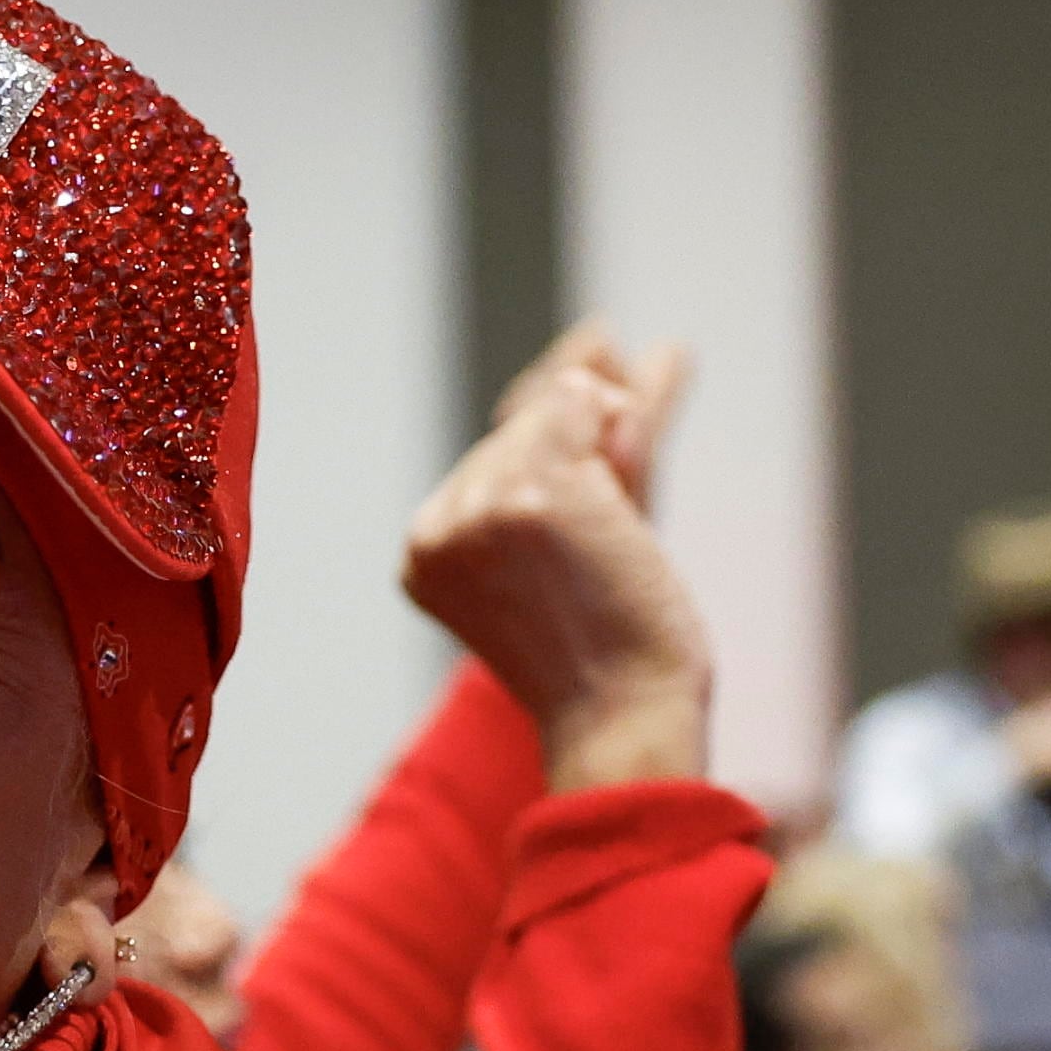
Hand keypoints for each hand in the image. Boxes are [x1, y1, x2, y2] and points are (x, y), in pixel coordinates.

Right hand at [407, 323, 712, 791]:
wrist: (627, 717)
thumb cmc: (611, 648)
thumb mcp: (583, 535)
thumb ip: (589, 438)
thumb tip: (608, 333)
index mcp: (424, 550)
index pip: (498, 456)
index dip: (564, 480)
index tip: (568, 565)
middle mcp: (434, 529)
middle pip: (525, 427)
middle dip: (585, 463)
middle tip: (595, 562)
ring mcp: (476, 509)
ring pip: (557, 406)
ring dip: (610, 454)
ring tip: (607, 549)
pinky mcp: (531, 495)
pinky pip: (585, 400)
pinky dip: (624, 435)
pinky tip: (616, 516)